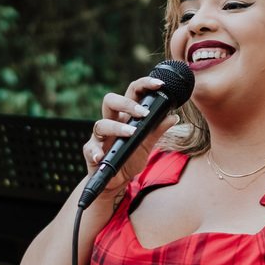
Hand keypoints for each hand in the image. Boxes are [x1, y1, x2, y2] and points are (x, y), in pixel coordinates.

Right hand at [84, 76, 178, 190]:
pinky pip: (91, 149)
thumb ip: (158, 129)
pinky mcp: (91, 152)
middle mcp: (111, 122)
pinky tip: (102, 156)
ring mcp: (100, 137)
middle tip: (143, 113)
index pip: (132, 93)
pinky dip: (96, 152)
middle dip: (126, 103)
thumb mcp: (147, 143)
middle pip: (110, 101)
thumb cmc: (129, 157)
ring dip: (117, 127)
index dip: (143, 85)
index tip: (159, 84)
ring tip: (131, 133)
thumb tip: (174, 116)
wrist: (116, 180)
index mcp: (125, 116)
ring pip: (101, 124)